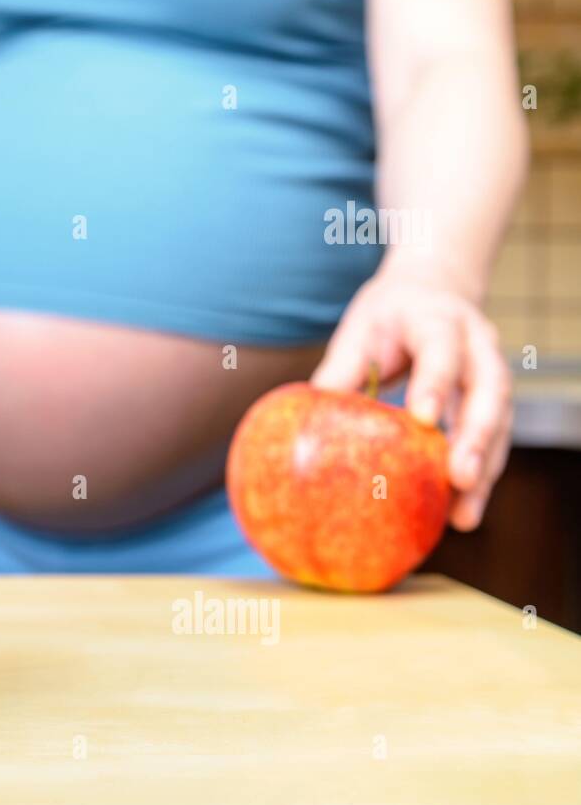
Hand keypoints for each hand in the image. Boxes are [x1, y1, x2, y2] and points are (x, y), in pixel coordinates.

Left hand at [312, 270, 511, 530]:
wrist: (434, 289)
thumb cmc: (387, 317)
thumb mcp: (359, 330)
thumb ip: (339, 371)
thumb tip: (304, 422)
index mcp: (437, 319)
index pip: (441, 348)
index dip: (435, 383)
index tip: (423, 420)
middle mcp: (477, 343)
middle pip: (489, 390)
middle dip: (476, 437)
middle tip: (459, 480)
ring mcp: (492, 371)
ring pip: (501, 421)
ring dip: (484, 469)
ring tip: (464, 516)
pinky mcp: (494, 399)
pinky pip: (495, 439)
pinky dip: (481, 474)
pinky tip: (460, 511)